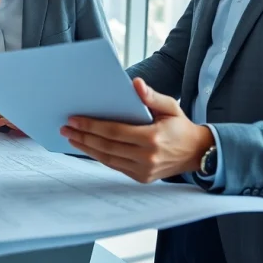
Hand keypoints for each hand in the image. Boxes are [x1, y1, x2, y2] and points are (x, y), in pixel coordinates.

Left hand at [59, 78, 213, 183]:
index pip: (114, 132)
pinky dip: (99, 156)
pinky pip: (115, 166)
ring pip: (108, 159)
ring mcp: (144, 170)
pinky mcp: (141, 178)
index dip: (92, 125)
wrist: (196, 152)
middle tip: (66, 128)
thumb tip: (135, 83)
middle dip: (83, 136)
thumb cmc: (180, 125)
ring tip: (71, 138)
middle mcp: (147, 157)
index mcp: (153, 138)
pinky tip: (88, 147)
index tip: (74, 119)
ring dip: (87, 148)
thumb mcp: (170, 106)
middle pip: (107, 147)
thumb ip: (152, 96)